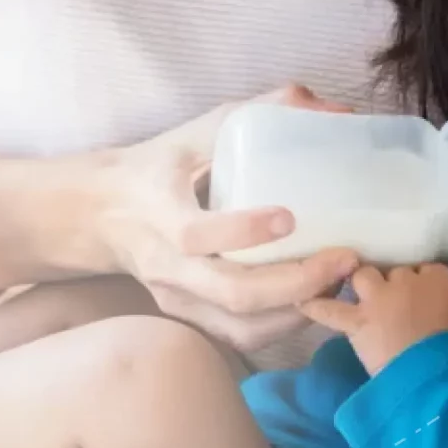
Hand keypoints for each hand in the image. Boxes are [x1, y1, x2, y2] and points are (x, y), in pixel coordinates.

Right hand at [0, 83, 358, 351]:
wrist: (103, 214)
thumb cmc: (160, 167)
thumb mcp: (200, 131)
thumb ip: (265, 112)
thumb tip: (338, 111)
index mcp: (160, 213)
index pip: (197, 234)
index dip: (244, 230)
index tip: (291, 217)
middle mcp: (167, 266)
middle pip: (232, 294)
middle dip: (296, 283)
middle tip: (345, 260)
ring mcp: (178, 299)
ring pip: (243, 327)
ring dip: (299, 312)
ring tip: (341, 283)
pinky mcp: (191, 318)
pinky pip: (242, 336)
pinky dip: (286, 325)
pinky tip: (318, 300)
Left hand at [300, 264, 447, 374]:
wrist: (431, 369)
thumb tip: (442, 302)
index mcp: (435, 278)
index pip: (426, 269)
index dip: (423, 281)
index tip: (423, 295)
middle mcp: (403, 280)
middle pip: (394, 270)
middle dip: (393, 282)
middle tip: (396, 300)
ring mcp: (377, 298)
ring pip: (363, 276)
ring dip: (362, 283)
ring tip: (362, 294)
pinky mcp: (357, 321)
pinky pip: (329, 310)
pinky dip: (316, 306)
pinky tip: (302, 301)